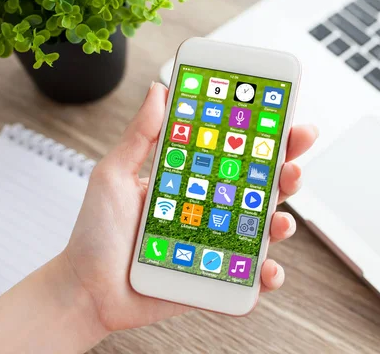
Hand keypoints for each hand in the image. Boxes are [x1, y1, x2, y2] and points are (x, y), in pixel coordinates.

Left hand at [64, 82, 317, 331]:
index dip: (263, 137)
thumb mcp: (114, 175)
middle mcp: (210, 211)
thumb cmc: (96, 234)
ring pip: (263, 231)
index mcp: (192, 182)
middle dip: (287, 170)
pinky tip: (266, 270)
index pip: (235, 155)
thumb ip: (140, 135)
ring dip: (283, 223)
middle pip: (260, 188)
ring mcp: (216, 246)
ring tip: (281, 220)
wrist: (86, 289)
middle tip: (293, 159)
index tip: (282, 117)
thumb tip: (158, 90)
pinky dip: (267, 276)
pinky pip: (250, 279)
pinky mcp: (215, 279)